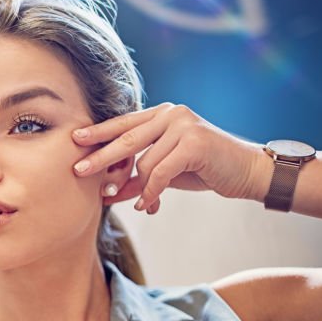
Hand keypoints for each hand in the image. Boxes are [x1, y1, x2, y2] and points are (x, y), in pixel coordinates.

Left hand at [72, 103, 265, 214]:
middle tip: (78, 170)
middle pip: (126, 139)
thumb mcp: (166, 171)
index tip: (74, 140)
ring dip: (136, 188)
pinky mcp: (194, 142)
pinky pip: (161, 172)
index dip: (99, 132)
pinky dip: (152, 193)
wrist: (247, 171)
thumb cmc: (205, 169)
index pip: (124, 124)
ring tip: (134, 202)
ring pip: (144, 162)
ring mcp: (184, 125)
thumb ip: (139, 176)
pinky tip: (147, 206)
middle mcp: (171, 114)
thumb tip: (107, 193)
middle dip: (101, 158)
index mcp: (162, 114)